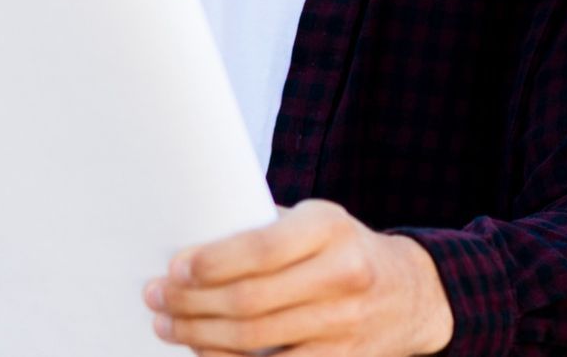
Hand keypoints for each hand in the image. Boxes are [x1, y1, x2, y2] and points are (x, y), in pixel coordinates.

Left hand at [144, 199, 455, 355]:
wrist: (409, 292)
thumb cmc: (343, 249)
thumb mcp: (316, 222)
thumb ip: (266, 230)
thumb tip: (193, 248)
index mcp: (330, 227)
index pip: (261, 247)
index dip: (212, 262)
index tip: (174, 268)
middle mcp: (342, 274)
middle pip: (249, 299)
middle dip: (191, 303)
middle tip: (157, 299)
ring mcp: (344, 323)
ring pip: (254, 340)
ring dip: (199, 336)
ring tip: (169, 326)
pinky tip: (204, 353)